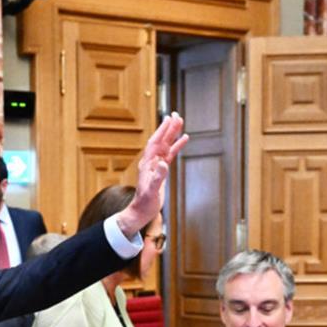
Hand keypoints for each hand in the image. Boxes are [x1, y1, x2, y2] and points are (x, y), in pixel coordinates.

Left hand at [117, 113, 187, 238]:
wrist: (142, 211)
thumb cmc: (144, 202)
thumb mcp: (151, 191)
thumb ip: (158, 177)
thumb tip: (163, 163)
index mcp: (147, 164)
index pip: (155, 143)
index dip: (162, 131)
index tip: (169, 119)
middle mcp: (151, 161)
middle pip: (161, 140)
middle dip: (168, 127)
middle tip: (176, 114)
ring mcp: (156, 165)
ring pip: (166, 145)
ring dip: (173, 134)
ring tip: (180, 122)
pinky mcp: (161, 170)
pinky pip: (170, 154)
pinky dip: (177, 146)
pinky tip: (184, 139)